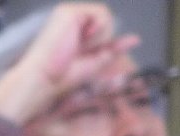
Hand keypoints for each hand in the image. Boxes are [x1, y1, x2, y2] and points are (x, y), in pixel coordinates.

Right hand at [0, 3, 138, 123]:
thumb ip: (113, 49)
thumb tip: (136, 39)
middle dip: (101, 40)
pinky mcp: (68, 12)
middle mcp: (69, 17)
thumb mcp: (94, 62)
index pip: (101, 27)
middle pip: (106, 20)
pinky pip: (101, 14)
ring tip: (78, 48)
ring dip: (98, 37)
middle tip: (80, 53)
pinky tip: (80, 40)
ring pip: (105, 16)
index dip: (103, 42)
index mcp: (72, 29)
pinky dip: (96, 31)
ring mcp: (67, 12)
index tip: (88, 54)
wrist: (43, 80)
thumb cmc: (61, 77)